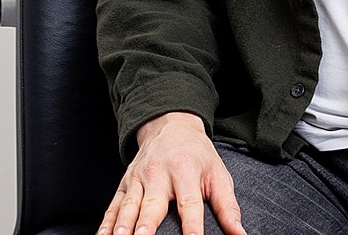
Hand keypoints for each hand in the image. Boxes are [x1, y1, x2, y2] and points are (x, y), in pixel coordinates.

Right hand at [98, 113, 244, 234]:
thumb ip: (228, 207)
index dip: (192, 226)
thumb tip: (240, 234)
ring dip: (122, 225)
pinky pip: (114, 204)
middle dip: (145, 225)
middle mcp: (159, 174)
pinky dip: (106, 221)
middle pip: (152, 204)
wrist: (171, 124)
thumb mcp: (217, 174)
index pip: (189, 203)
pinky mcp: (126, 182)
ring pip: (128, 205)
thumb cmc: (197, 154)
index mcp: (185, 171)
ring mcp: (139, 178)